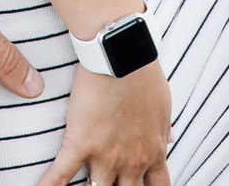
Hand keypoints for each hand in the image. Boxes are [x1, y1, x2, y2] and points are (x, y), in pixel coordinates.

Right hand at [34, 60, 170, 185]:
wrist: (121, 56)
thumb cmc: (144, 76)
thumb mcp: (162, 107)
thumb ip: (161, 130)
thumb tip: (167, 140)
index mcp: (153, 152)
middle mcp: (131, 161)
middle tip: (110, 184)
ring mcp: (105, 156)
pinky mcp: (80, 144)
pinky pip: (60, 175)